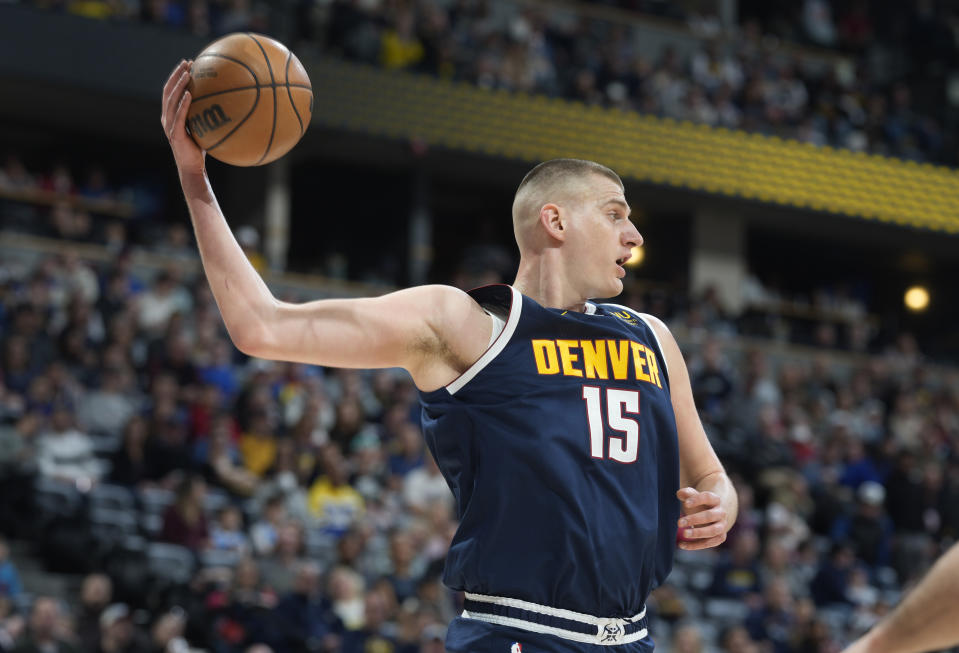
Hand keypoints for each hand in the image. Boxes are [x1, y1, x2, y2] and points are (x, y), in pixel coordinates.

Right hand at [161, 59, 204, 174]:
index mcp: (170, 115)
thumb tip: (224, 102)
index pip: (171, 91)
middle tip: (187, 62)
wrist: (193, 169)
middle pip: (168, 91)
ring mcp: (170, 126)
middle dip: (177, 75)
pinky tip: (190, 94)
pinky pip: (179, 116)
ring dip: (179, 85)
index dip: (177, 76)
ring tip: (187, 73)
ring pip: (171, 101)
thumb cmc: (199, 149)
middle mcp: (167, 119)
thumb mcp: (201, 128)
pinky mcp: (175, 135)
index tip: (188, 63)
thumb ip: (204, 115)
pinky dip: (183, 104)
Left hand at [676, 487, 727, 549]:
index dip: (697, 499)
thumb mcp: (693, 497)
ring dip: (698, 533)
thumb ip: (687, 493)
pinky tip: (681, 545)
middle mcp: (721, 513)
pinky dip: (695, 545)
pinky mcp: (719, 538)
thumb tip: (680, 493)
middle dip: (694, 519)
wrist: (710, 516)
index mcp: (715, 500)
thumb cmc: (698, 504)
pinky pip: (708, 543)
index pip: (708, 497)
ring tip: (684, 534)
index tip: (685, 503)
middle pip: (710, 516)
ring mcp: (722, 526)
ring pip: (712, 531)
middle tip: (679, 523)